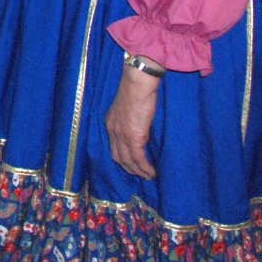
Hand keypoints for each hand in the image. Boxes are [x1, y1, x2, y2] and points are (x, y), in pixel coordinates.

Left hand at [105, 63, 160, 179]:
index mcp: (110, 124)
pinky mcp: (133, 137)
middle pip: (118, 157)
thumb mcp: (128, 109)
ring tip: (148, 177)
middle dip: (129, 168)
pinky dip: (145, 168)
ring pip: (129, 161)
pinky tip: (151, 172)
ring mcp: (122, 136)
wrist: (137, 84)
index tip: (131, 165)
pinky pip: (139, 159)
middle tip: (140, 174)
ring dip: (139, 171)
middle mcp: (113, 132)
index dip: (122, 158)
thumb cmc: (135, 91)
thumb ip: (130, 122)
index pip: (113, 147)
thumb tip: (140, 132)